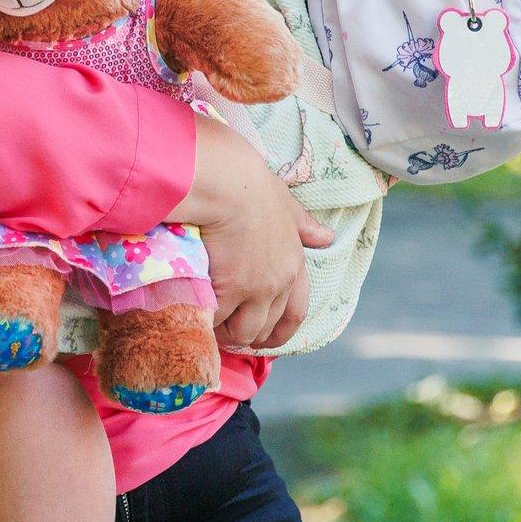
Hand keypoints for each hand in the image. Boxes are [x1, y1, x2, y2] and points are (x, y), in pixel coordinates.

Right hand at [176, 117, 333, 350]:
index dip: (281, 331)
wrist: (229, 183)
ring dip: (226, 333)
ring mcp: (254, 289)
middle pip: (266, 327)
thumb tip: (327, 237)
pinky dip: (206, 321)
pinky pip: (216, 319)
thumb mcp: (285, 203)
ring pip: (242, 331)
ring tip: (208, 326)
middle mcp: (279, 283)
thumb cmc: (253, 184)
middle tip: (228, 332)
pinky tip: (193, 314)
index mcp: (294, 265)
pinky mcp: (229, 289)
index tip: (266, 339)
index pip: (296, 312)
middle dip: (249, 335)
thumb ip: (303, 225)